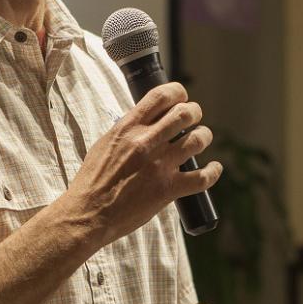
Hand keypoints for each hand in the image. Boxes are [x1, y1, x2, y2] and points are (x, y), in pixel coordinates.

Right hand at [66, 82, 221, 250]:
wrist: (89, 211)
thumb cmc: (93, 179)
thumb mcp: (105, 143)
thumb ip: (126, 130)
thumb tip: (145, 121)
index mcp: (127, 128)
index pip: (159, 96)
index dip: (177, 92)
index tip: (181, 96)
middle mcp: (145, 142)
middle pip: (184, 114)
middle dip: (194, 111)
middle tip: (194, 116)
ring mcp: (159, 166)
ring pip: (197, 140)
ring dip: (204, 136)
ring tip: (202, 138)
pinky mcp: (168, 189)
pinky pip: (202, 177)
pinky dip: (213, 171)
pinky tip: (214, 168)